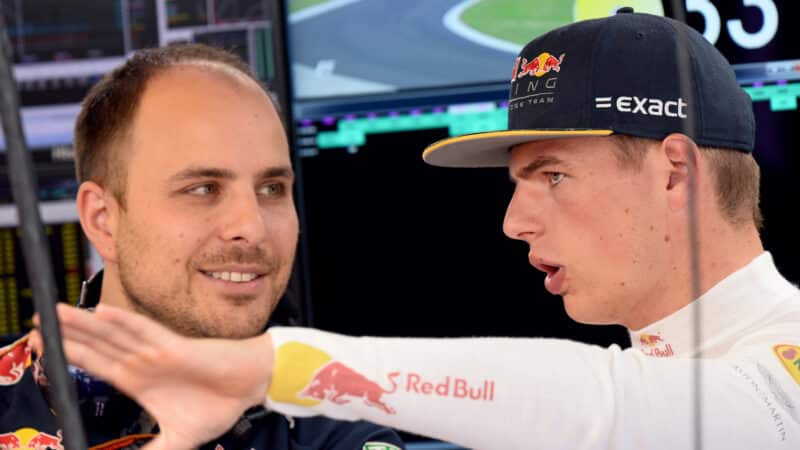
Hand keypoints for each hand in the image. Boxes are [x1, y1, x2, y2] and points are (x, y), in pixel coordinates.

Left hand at [42, 304, 273, 449]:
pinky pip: (145, 332)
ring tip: (56, 313)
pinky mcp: (174, 348)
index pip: (95, 365)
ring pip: (113, 336)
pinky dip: (125, 323)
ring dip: (85, 325)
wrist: (249, 386)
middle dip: (65, 337)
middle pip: (96, 346)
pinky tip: (103, 313)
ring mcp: (155, 353)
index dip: (68, 355)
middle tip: (35, 325)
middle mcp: (142, 363)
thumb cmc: (218, 404)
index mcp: (138, 381)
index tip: (40, 347)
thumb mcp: (179, 439)